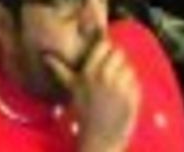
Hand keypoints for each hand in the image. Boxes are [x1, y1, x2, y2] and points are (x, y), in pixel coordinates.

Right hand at [45, 37, 140, 151]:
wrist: (99, 139)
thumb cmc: (84, 113)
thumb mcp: (71, 89)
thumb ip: (59, 70)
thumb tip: (45, 56)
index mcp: (88, 72)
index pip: (105, 45)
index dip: (106, 51)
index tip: (103, 61)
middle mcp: (103, 76)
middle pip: (119, 53)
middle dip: (117, 63)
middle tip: (111, 77)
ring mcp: (119, 86)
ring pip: (129, 67)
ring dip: (125, 76)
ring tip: (116, 90)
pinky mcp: (132, 96)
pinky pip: (137, 81)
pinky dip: (133, 88)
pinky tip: (123, 98)